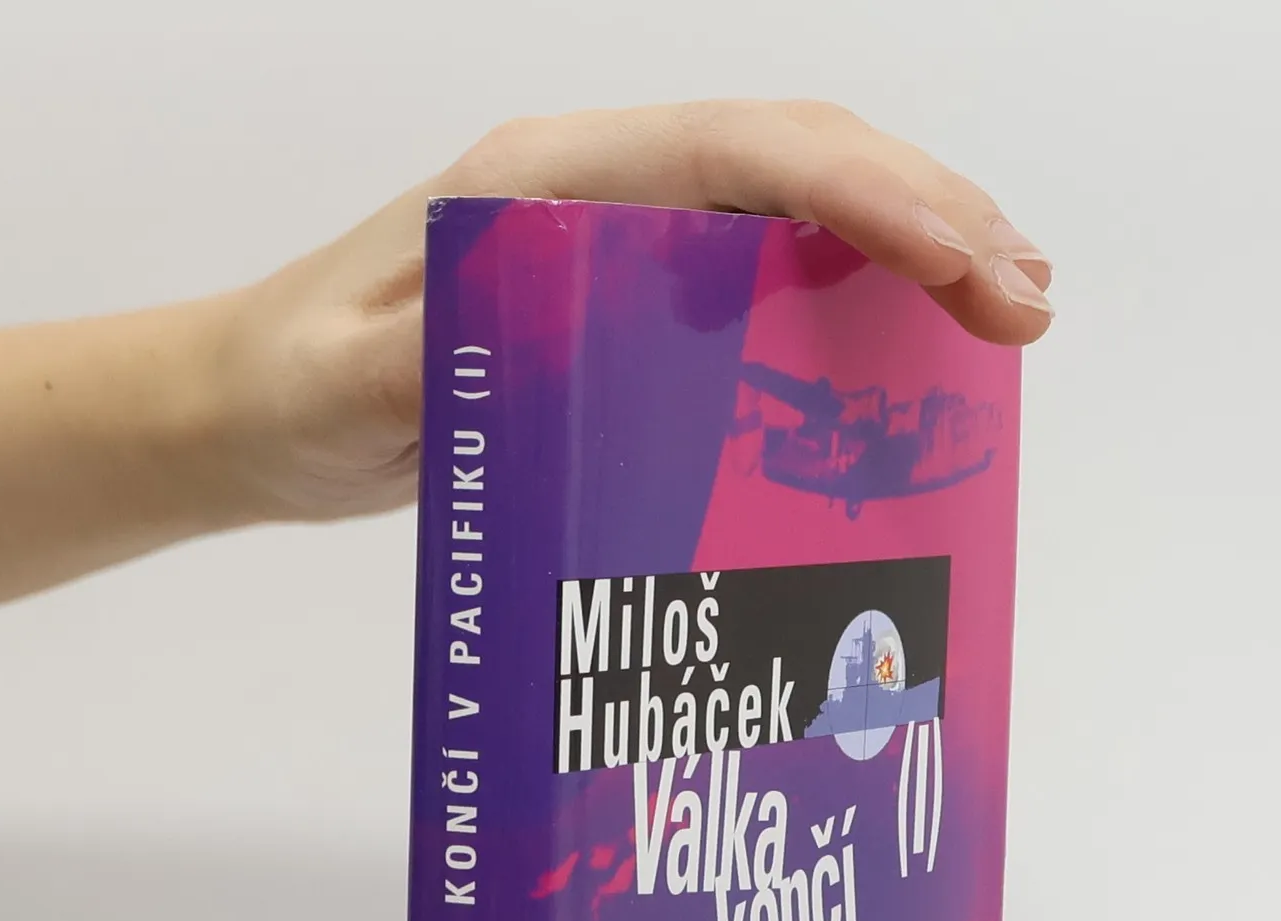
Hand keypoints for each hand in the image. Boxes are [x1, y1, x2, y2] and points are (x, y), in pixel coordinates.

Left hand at [216, 101, 1053, 522]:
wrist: (253, 406)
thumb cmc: (295, 385)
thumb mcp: (348, 388)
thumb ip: (441, 362)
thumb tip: (558, 347)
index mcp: (547, 183)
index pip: (741, 155)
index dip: (865, 193)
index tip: (959, 263)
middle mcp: (600, 187)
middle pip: (799, 161)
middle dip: (929, 214)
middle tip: (1026, 300)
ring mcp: (620, 235)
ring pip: (799, 205)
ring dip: (915, 240)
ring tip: (1009, 303)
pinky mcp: (628, 297)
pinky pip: (768, 267)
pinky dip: (857, 287)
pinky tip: (914, 336)